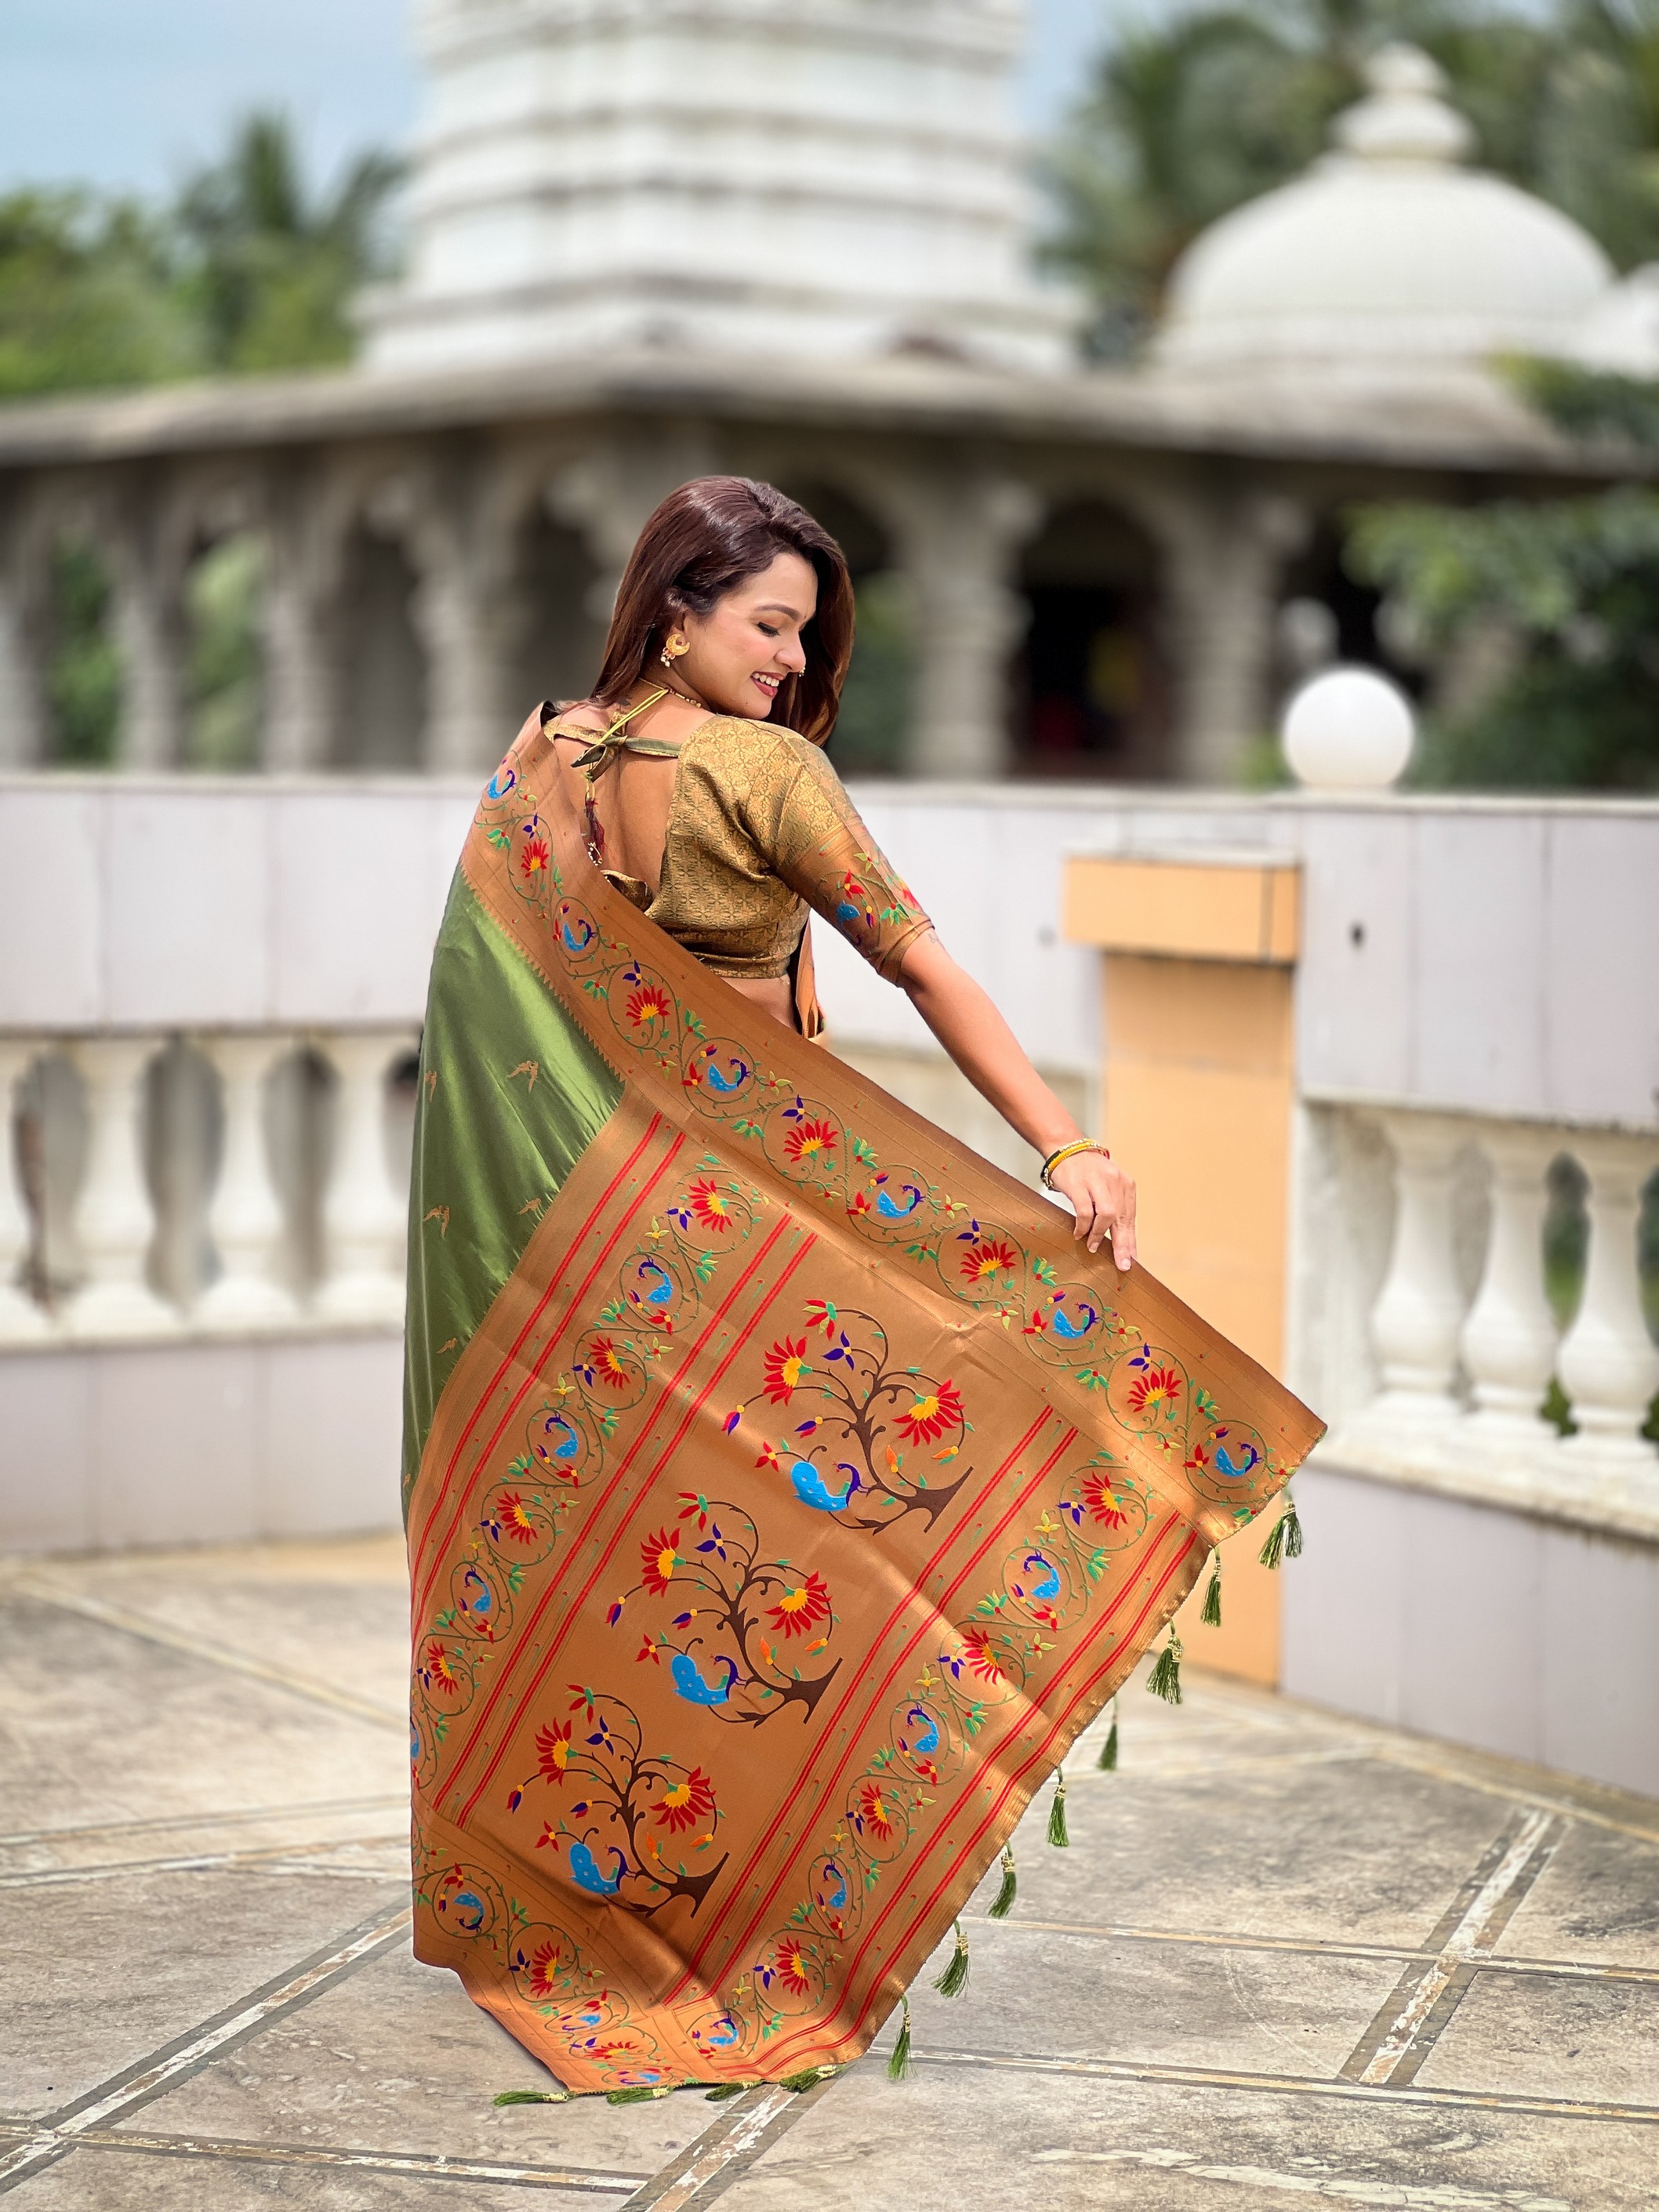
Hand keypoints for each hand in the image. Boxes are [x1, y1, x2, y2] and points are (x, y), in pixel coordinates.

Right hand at [1049, 1148, 1135, 1270]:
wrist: (1067, 1149)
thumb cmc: (1088, 1173)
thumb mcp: (1107, 1187)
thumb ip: (1115, 1209)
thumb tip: (1120, 1243)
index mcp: (1126, 1185)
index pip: (1131, 1218)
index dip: (1131, 1241)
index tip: (1132, 1259)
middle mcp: (1115, 1182)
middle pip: (1122, 1219)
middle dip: (1122, 1244)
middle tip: (1122, 1264)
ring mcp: (1097, 1182)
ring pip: (1107, 1215)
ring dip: (1099, 1235)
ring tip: (1093, 1247)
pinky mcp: (1079, 1184)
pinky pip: (1085, 1211)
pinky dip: (1083, 1226)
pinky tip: (1079, 1234)